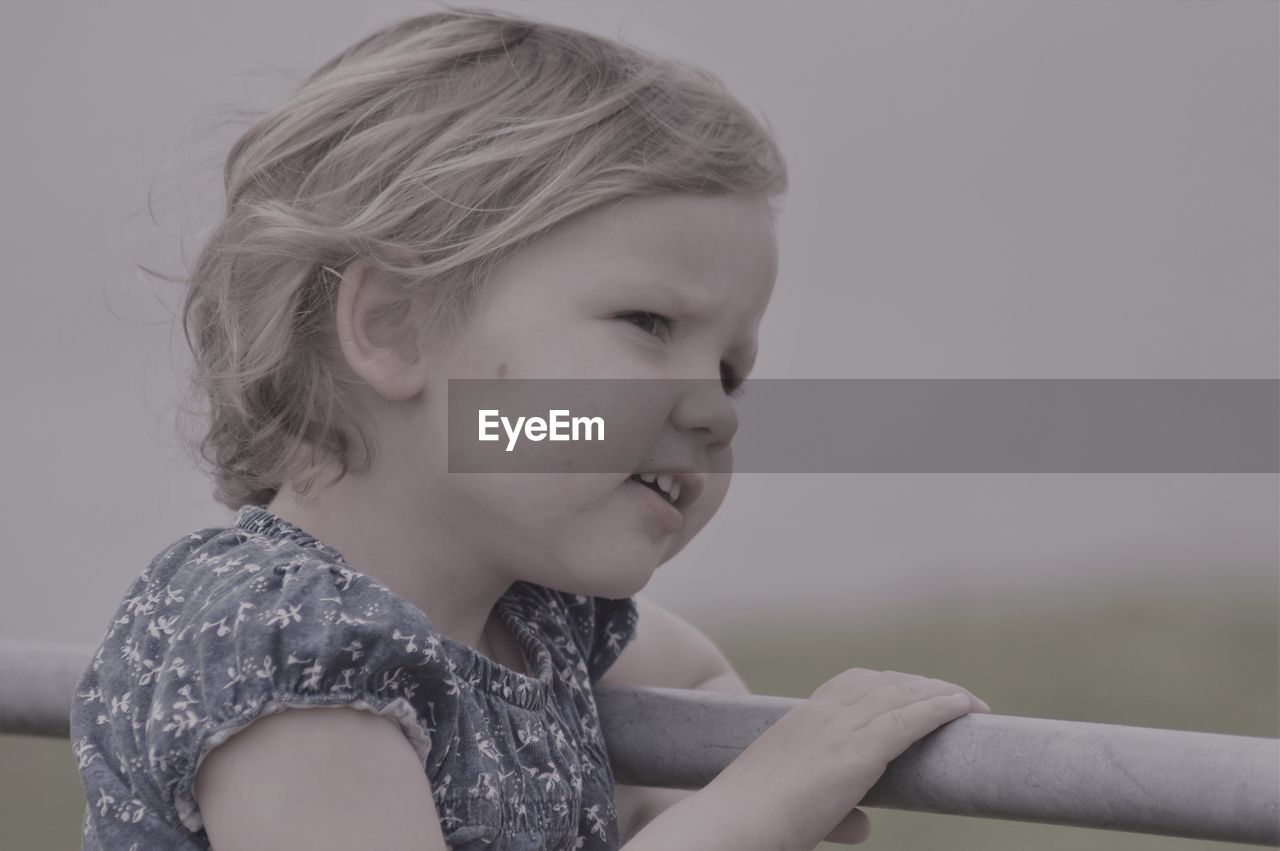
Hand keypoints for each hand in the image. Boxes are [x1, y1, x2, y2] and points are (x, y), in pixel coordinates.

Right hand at [706, 669, 989, 849]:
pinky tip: (964, 709)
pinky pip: (909, 720)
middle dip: (922, 685)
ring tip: (970, 703)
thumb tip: (865, 826)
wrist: (730, 826)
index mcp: (800, 720)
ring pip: (901, 695)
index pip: (852, 684)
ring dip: (941, 693)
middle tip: (954, 698)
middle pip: (884, 683)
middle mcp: (820, 715)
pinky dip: (940, 709)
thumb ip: (835, 812)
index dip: (889, 683)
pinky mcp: (854, 754)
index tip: (915, 691)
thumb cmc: (753, 823)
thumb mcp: (795, 807)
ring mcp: (838, 731)